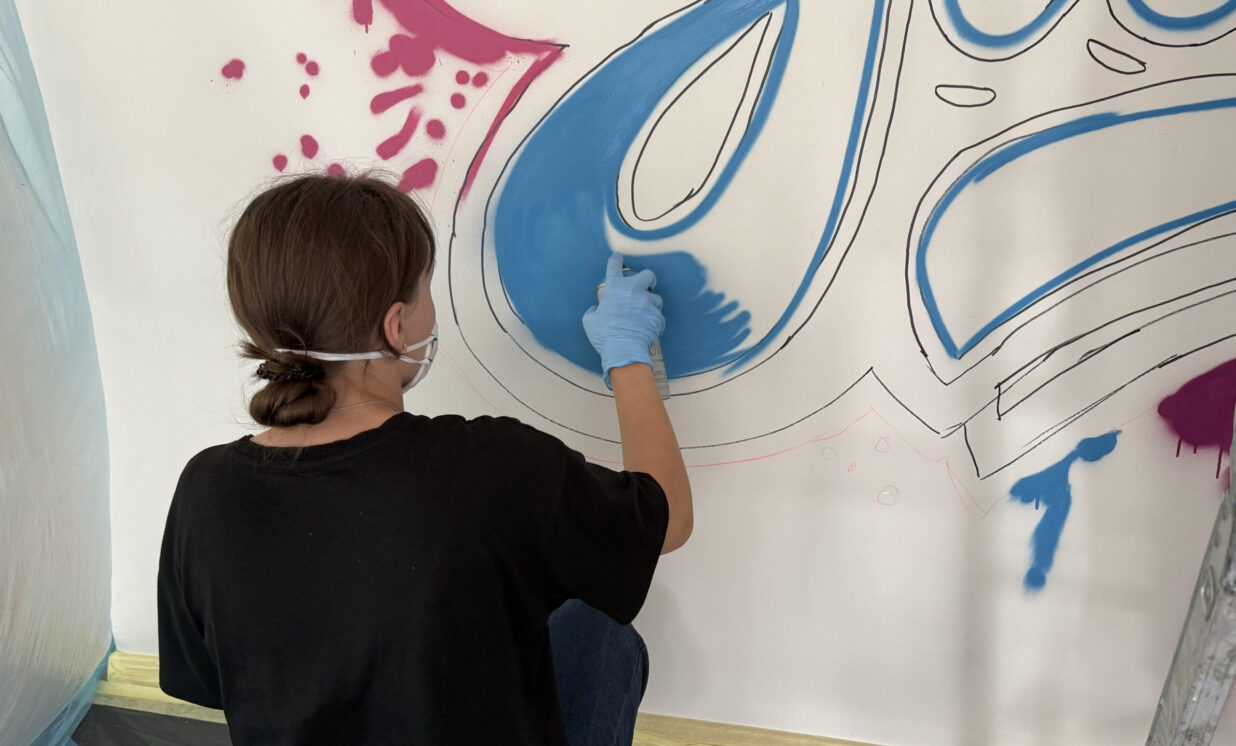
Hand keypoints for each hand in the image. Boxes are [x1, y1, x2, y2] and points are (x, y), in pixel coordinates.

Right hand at [582, 253, 664, 387]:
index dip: (616, 260)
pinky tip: (647, 330)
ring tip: (645, 316)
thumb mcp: (590, 321)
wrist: (623, 349)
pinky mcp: (658, 316)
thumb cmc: (604, 334)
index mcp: (615, 288)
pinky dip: (654, 323)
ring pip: (656, 298)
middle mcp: (634, 290)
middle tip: (647, 285)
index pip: (614, 267)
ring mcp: (648, 303)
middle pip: (648, 275)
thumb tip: (595, 310)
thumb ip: (594, 311)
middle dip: (649, 279)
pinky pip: (658, 318)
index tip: (618, 256)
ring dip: (651, 305)